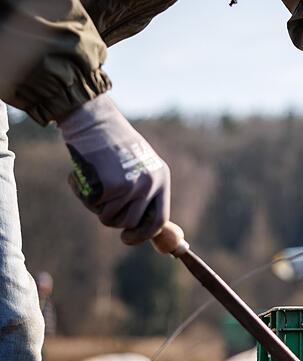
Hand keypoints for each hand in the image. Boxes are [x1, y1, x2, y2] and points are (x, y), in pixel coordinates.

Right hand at [57, 95, 169, 243]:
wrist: (96, 122)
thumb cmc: (113, 145)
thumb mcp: (138, 166)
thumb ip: (142, 193)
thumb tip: (139, 227)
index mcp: (161, 178)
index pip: (160, 219)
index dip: (144, 234)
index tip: (127, 238)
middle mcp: (150, 184)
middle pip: (131, 223)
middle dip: (114, 221)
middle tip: (103, 209)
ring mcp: (131, 185)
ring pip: (109, 218)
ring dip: (97, 206)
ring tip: (94, 182)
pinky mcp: (111, 185)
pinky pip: (93, 205)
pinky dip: (83, 194)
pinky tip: (84, 174)